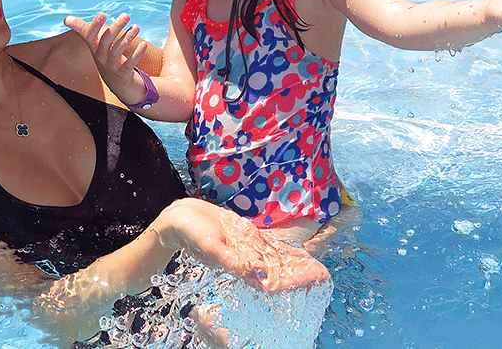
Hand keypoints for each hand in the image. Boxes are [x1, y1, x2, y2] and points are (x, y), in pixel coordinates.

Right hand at [64, 12, 148, 101]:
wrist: (115, 83)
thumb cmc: (105, 57)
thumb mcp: (94, 44)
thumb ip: (83, 30)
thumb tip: (66, 19)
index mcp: (94, 48)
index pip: (90, 36)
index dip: (95, 26)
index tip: (102, 13)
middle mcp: (101, 57)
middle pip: (106, 41)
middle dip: (115, 28)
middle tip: (126, 15)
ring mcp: (111, 66)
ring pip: (117, 51)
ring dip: (127, 38)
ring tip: (136, 27)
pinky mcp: (123, 73)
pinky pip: (129, 64)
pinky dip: (136, 55)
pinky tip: (143, 45)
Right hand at [153, 198, 329, 293]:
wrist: (177, 220)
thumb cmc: (190, 234)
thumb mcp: (211, 248)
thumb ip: (235, 263)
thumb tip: (262, 276)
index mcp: (241, 266)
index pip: (274, 280)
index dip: (295, 280)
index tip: (316, 278)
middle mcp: (247, 261)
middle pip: (280, 270)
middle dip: (301, 273)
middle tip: (324, 274)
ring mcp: (247, 249)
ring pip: (277, 259)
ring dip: (296, 263)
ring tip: (316, 265)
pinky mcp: (245, 237)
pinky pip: (269, 246)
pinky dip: (284, 250)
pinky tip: (297, 251)